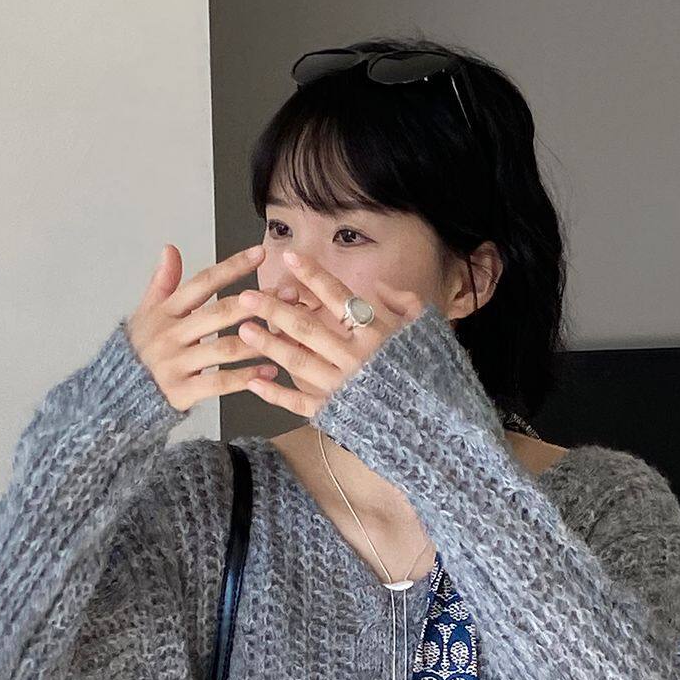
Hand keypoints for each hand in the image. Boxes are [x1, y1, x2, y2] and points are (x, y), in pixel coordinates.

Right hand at [125, 242, 282, 412]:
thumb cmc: (138, 351)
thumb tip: (170, 248)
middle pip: (219, 313)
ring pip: (224, 348)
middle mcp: (170, 334)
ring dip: (259, 341)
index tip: (260, 254)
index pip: (202, 282)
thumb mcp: (145, 313)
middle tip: (287, 295)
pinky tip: (269, 371)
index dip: (231, 267)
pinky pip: (220, 382)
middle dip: (257, 303)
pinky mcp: (181, 391)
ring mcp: (176, 363)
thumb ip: (162, 282)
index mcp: (164, 312)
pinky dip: (246, 377)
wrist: (117, 393)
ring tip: (286, 335)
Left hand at [233, 252, 428, 416]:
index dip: (313, 275)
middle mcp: (355, 358)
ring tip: (243, 330)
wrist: (436, 423)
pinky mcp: (335, 412)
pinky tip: (254, 381)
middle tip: (246, 297)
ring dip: (269, 345)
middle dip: (275, 310)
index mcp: (376, 334)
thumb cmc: (432, 373)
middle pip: (307, 329)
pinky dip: (276, 394)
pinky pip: (300, 403)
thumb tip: (379, 287)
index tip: (290, 256)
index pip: (338, 297)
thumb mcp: (428, 330)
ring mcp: (342, 387)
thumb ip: (406, 303)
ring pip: (298, 362)